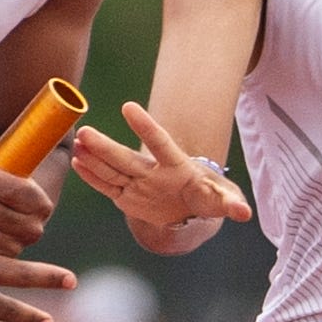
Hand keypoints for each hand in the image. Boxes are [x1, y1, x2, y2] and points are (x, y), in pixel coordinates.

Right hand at [71, 102, 253, 232]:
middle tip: (86, 131)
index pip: (159, 143)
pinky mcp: (127, 196)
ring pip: (112, 169)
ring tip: (77, 142)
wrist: (191, 207)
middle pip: (127, 157)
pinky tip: (76, 162)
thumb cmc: (209, 198)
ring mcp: (138, 182)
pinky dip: (92, 176)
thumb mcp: (223, 200)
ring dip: (93, 157)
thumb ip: (231, 203)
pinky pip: (107, 185)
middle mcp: (153, 171)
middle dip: (106, 147)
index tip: (128, 107)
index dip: (145, 126)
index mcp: (177, 166)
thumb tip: (244, 214)